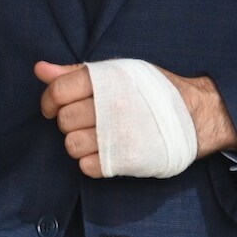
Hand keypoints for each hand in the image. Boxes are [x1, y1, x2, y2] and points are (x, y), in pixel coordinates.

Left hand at [35, 61, 236, 177]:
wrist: (197, 115)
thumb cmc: (154, 90)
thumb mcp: (119, 71)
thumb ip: (76, 72)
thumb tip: (40, 69)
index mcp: (107, 80)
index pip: (58, 91)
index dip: (49, 101)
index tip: (53, 107)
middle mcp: (110, 107)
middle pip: (64, 120)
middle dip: (69, 121)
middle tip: (86, 119)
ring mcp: (118, 135)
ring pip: (71, 145)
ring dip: (78, 143)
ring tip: (96, 136)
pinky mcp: (125, 160)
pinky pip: (87, 167)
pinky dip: (91, 162)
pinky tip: (105, 152)